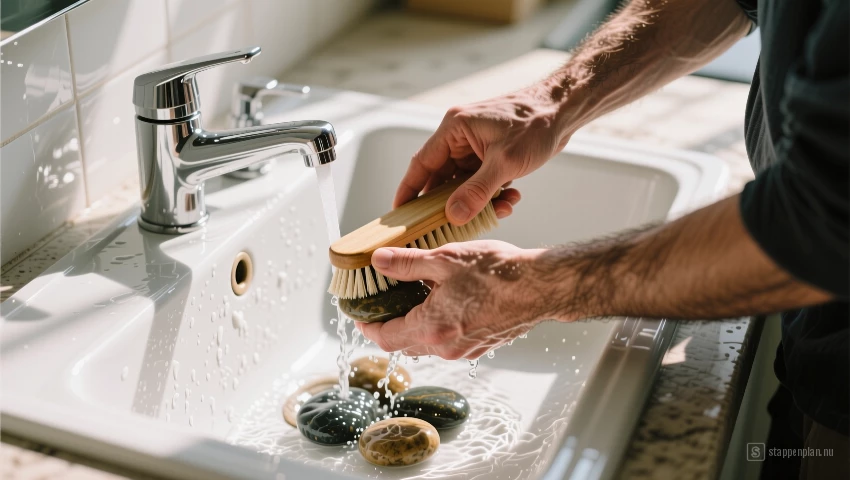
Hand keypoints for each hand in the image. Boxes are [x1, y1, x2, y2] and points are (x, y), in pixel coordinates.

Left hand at [355, 240, 552, 359]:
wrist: (542, 286)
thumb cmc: (498, 272)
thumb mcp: (445, 259)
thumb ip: (407, 263)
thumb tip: (378, 260)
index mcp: (432, 328)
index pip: (385, 338)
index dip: (368, 327)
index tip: (360, 315)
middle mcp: (446, 347)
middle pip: (404, 344)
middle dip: (390, 326)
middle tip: (383, 303)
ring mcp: (466, 350)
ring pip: (427, 343)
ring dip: (415, 325)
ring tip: (413, 297)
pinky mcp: (482, 345)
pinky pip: (449, 341)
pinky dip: (438, 326)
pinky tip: (444, 300)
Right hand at [395, 87, 569, 224]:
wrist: (564, 111)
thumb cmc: (535, 125)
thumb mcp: (505, 162)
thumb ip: (477, 191)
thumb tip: (453, 216)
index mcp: (454, 129)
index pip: (421, 163)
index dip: (409, 190)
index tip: (400, 214)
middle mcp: (460, 137)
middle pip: (441, 177)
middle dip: (450, 202)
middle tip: (449, 226)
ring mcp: (475, 146)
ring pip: (463, 183)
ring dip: (477, 200)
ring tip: (499, 209)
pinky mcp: (490, 154)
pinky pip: (480, 181)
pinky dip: (491, 194)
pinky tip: (510, 199)